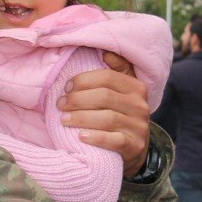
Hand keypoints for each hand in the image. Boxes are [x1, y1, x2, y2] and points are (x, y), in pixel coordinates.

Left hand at [57, 53, 149, 176]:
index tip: (66, 87)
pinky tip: (80, 136)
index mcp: (136, 87)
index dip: (83, 80)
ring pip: (107, 118)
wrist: (135, 149)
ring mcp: (139, 127)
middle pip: (104, 97)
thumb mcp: (122, 92)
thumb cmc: (121, 115)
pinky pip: (114, 141)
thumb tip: (105, 52)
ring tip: (64, 119)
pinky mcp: (134, 146)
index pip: (107, 77)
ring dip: (81, 118)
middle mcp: (140, 105)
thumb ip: (117, 70)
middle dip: (77, 99)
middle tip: (60, 105)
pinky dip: (95, 138)